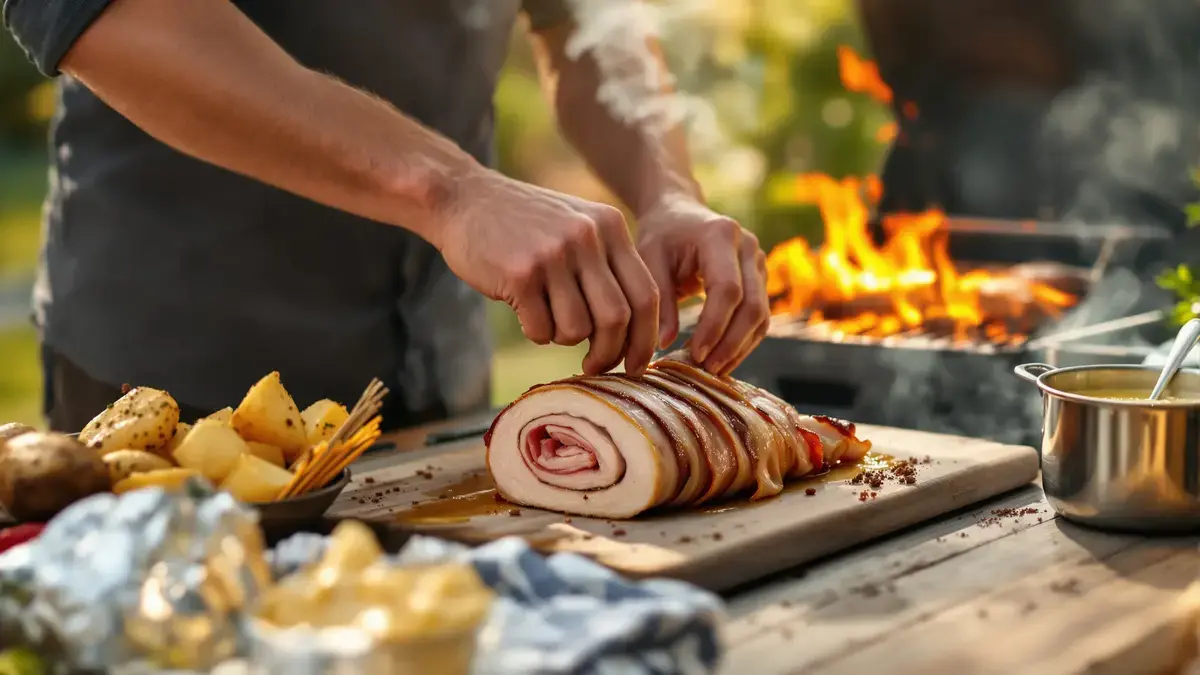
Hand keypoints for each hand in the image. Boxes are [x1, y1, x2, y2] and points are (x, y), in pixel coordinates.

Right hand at [437, 169, 659, 375]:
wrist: (464, 198)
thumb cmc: (525, 225)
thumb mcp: (577, 226)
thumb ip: (608, 266)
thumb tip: (634, 334)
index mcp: (610, 227)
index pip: (646, 295)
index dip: (645, 338)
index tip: (637, 365)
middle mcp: (587, 238)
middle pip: (617, 318)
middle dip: (608, 353)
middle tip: (593, 366)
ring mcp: (553, 254)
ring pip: (577, 329)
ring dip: (563, 338)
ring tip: (546, 318)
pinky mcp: (520, 274)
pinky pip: (541, 329)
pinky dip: (536, 332)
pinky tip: (523, 310)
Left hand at [636, 197, 769, 375]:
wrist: (680, 213)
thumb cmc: (661, 235)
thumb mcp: (650, 259)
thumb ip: (659, 300)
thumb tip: (665, 343)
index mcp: (720, 235)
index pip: (728, 289)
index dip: (714, 326)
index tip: (694, 353)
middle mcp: (748, 247)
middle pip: (752, 306)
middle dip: (730, 343)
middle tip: (705, 369)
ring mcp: (759, 263)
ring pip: (761, 316)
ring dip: (739, 348)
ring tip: (712, 370)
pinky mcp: (760, 279)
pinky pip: (759, 317)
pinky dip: (743, 342)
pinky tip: (721, 359)